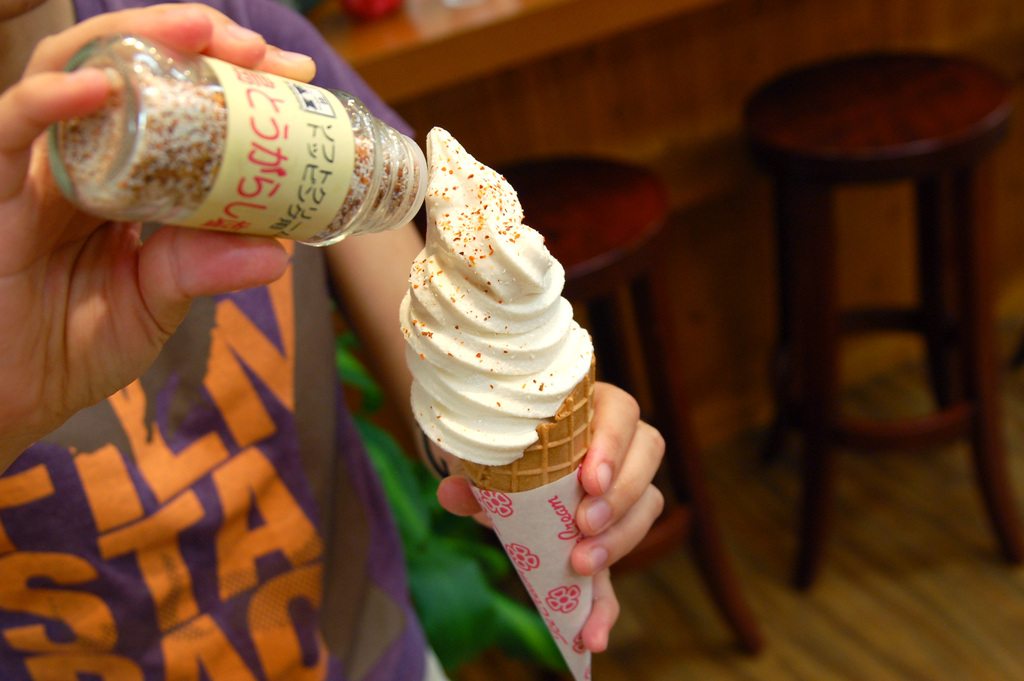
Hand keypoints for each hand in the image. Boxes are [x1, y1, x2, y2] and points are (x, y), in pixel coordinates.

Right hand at [0, 4, 317, 468]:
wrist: (10, 400)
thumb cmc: (72, 348)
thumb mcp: (154, 306)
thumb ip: (199, 272)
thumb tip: (277, 252)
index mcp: (124, 179)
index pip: (174, 108)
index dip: (229, 83)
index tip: (293, 80)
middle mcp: (79, 159)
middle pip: (129, 72)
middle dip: (191, 44)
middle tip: (257, 48)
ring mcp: (33, 168)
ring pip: (73, 72)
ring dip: (135, 43)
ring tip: (200, 34)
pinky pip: (11, 128)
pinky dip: (53, 99)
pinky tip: (101, 84)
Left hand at [436, 381, 665, 651]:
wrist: (496, 468)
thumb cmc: (500, 450)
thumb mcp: (486, 457)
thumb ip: (472, 474)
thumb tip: (452, 493)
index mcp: (590, 407)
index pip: (620, 411)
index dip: (614, 444)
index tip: (590, 479)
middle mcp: (619, 440)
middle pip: (648, 454)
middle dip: (621, 495)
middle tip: (584, 523)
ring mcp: (625, 486)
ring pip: (649, 503)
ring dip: (620, 537)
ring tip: (582, 562)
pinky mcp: (614, 535)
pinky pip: (623, 568)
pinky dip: (606, 606)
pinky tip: (591, 635)